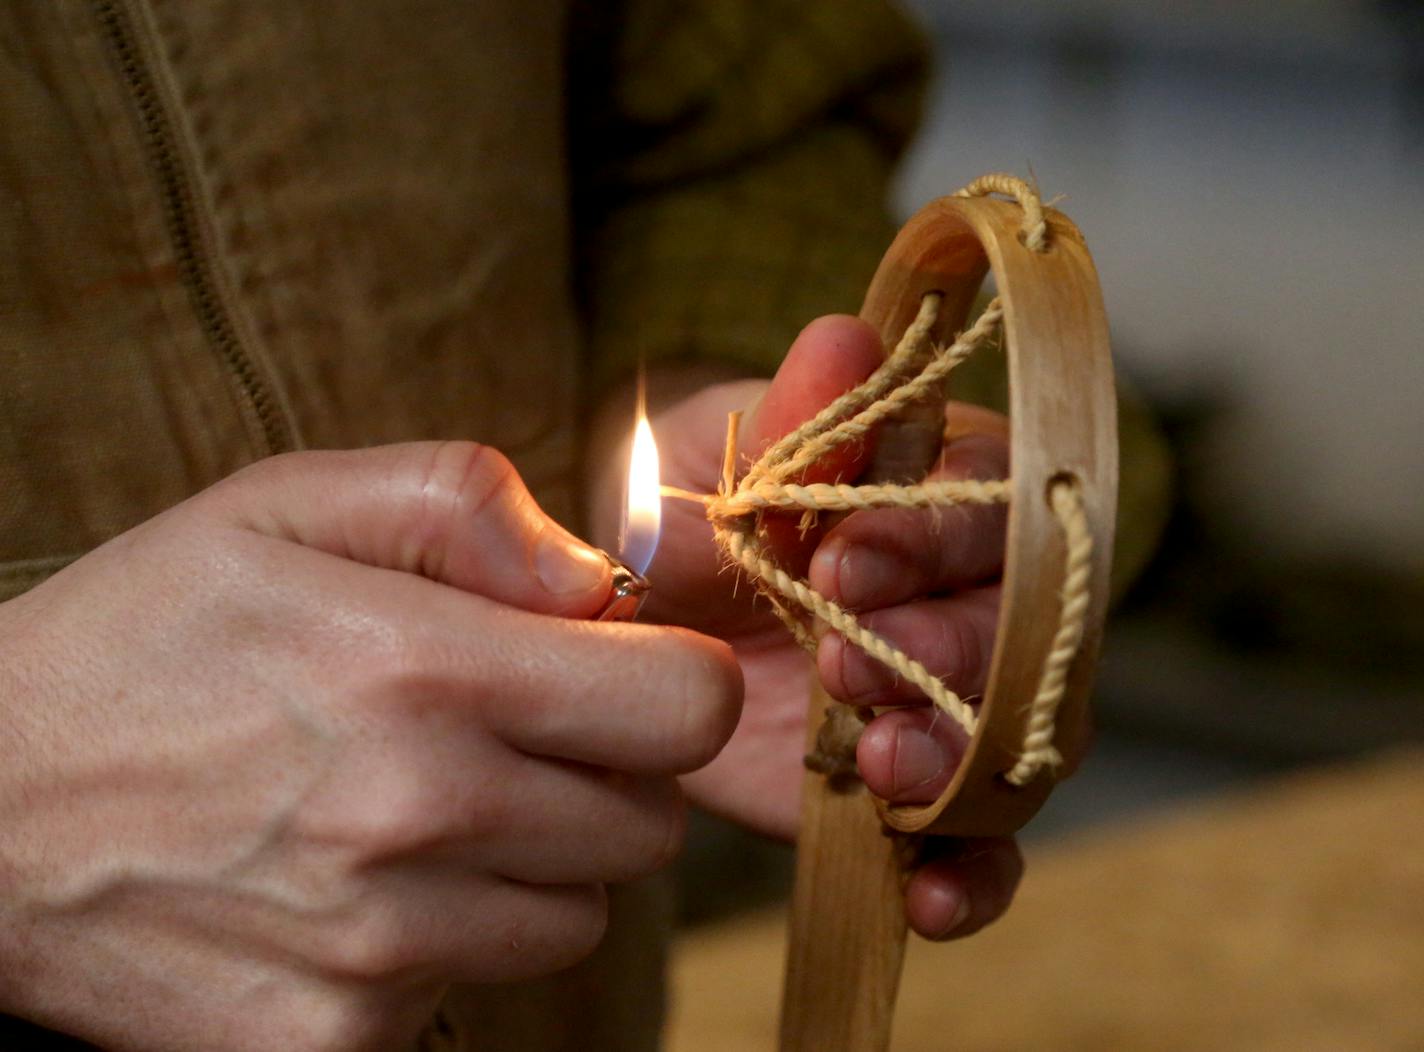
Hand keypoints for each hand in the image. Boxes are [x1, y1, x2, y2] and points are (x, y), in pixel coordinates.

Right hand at [0, 442, 740, 1051]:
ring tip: (422, 808)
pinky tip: (356, 886)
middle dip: (607, 773)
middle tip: (507, 735)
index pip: (686, 708)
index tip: (618, 671)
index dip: (672, 683)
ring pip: (577, 916)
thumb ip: (466, 506)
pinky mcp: (332, 1039)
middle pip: (649, 823)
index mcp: (423, 671)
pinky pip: (476, 990)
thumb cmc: (146, 639)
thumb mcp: (285, 505)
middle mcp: (415, 818)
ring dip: (534, 862)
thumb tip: (597, 579)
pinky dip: (447, 940)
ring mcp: (377, 948)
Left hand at [593, 318, 1022, 940]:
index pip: (989, 503)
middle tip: (847, 661)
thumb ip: (788, 416)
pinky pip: (982, 842)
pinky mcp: (919, 785)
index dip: (932, 536)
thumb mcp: (715, 452)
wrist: (643, 613)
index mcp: (943, 490)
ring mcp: (955, 698)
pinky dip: (970, 875)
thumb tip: (844, 335)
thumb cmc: (692, 506)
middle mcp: (974, 594)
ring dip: (960, 755)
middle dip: (947, 648)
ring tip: (876, 762)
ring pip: (1020, 736)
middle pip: (1027, 625)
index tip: (843, 560)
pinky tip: (922, 894)